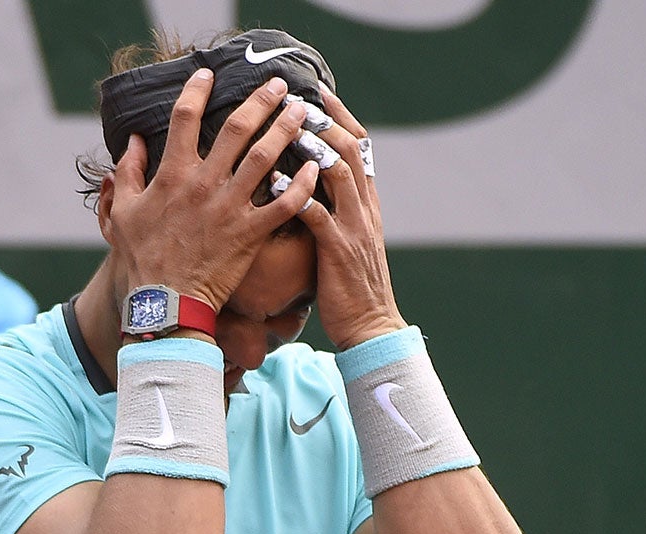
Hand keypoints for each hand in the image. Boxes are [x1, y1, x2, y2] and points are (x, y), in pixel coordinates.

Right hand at [103, 70, 320, 312]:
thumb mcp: (122, 211)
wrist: (165, 303)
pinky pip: (282, 204)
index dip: (198, 90)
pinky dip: (301, 185)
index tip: (210, 74)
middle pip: (237, 129)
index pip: (184, 117)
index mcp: (172, 173)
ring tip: (303, 113)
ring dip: (286, 131)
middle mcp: (203, 183)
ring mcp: (229, 208)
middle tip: (280, 85)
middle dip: (261, 101)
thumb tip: (132, 141)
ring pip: (264, 158)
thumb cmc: (142, 259)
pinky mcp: (249, 234)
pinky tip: (315, 169)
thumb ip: (126, 172)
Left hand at [294, 89, 405, 348]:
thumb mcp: (351, 242)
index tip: (319, 94)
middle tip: (298, 99)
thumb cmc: (352, 289)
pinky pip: (317, 213)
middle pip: (352, 149)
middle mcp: (364, 210)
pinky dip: (296, 193)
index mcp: (367, 206)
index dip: (341, 119)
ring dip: (314, 146)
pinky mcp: (337, 250)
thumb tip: (312, 187)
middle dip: (326, 121)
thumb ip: (338, 212)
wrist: (371, 328)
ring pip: (340, 172)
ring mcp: (353, 228)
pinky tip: (274, 180)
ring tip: (289, 126)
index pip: (362, 149)